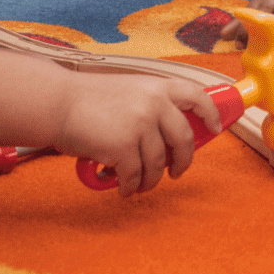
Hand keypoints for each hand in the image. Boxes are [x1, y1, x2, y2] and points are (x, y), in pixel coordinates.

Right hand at [55, 74, 221, 195]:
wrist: (57, 103)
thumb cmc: (88, 99)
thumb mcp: (129, 90)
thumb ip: (151, 105)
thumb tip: (169, 136)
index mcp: (157, 86)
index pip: (196, 96)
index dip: (211, 113)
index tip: (216, 128)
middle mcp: (154, 104)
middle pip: (184, 140)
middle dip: (182, 162)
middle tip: (175, 172)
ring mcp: (140, 125)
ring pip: (158, 164)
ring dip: (150, 180)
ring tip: (139, 184)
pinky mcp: (123, 147)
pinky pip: (134, 176)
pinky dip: (129, 186)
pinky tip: (122, 187)